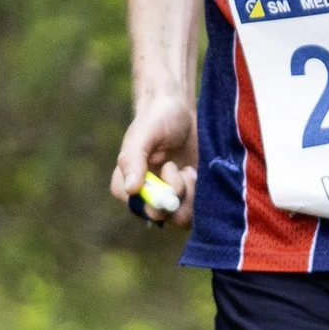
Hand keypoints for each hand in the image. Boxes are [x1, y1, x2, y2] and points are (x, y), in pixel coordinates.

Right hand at [111, 96, 196, 224]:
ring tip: (189, 170)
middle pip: (165, 216)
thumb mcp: (144, 134)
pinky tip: (196, 173)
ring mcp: (169, 199)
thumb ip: (134, 160)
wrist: (181, 111)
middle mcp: (147, 197)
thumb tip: (130, 189)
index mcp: (127, 187)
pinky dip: (201, 194)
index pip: (142, 209)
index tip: (169, 168)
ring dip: (191, 193)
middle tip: (182, 169)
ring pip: (183, 217)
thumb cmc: (157, 119)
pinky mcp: (189, 198)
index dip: (159, 198)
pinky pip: (198, 212)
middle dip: (178, 194)